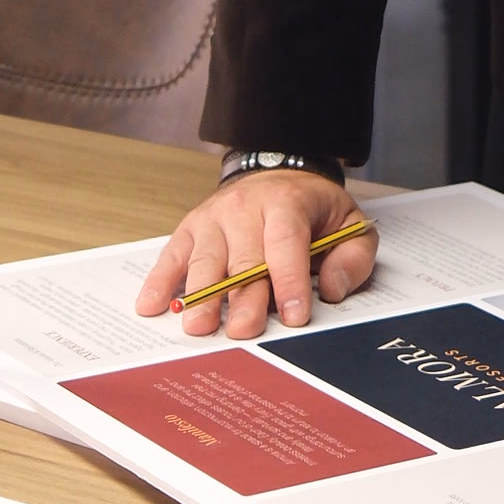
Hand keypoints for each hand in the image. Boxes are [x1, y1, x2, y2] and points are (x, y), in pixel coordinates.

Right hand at [133, 170, 374, 340]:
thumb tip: (331, 290)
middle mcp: (246, 206)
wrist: (278, 172)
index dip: (290, 280)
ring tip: (200, 327)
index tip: (294, 316)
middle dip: (245, 297)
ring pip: (206, 260)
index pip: (286, 242)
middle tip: (244, 331)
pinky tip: (151, 305)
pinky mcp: (191, 228)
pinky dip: (161, 281)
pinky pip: (173, 255)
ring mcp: (214, 217)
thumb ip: (352, 258)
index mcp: (287, 202)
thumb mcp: (349, 224)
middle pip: (244, 259)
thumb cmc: (313, 210)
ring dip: (202, 296)